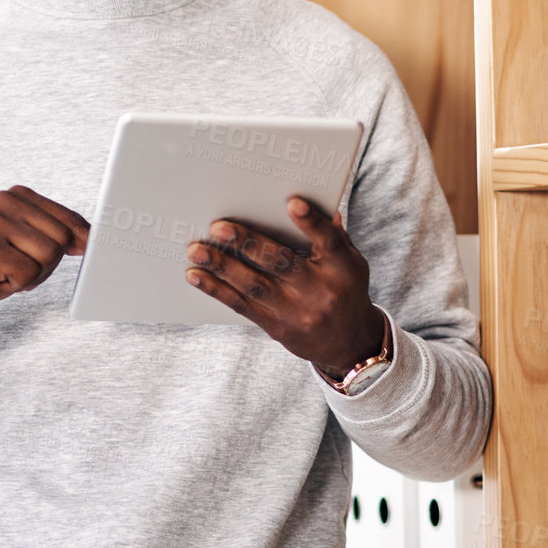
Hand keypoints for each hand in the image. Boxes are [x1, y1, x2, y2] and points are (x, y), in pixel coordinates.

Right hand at [0, 185, 88, 323]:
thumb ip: (56, 233)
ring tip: (7, 272)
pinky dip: (16, 285)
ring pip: (48, 257)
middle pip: (62, 239)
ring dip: (33, 275)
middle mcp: (4, 201)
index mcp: (17, 195)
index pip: (68, 219)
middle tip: (22, 269)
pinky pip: (27, 274)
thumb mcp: (26, 241)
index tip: (81, 251)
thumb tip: (92, 238)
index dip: (79, 241)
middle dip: (48, 264)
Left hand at [184, 195, 382, 379]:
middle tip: (219, 227)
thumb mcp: (351, 263)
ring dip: (223, 267)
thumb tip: (314, 202)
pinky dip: (217, 290)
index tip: (292, 203)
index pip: (329, 242)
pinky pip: (242, 306)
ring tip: (197, 251)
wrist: (349, 345)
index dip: (311, 223)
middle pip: (281, 263)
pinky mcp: (276, 327)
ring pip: (254, 286)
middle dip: (248, 243)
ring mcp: (296, 312)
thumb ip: (333, 235)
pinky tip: (197, 276)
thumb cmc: (345, 290)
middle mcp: (319, 291)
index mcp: (343, 269)